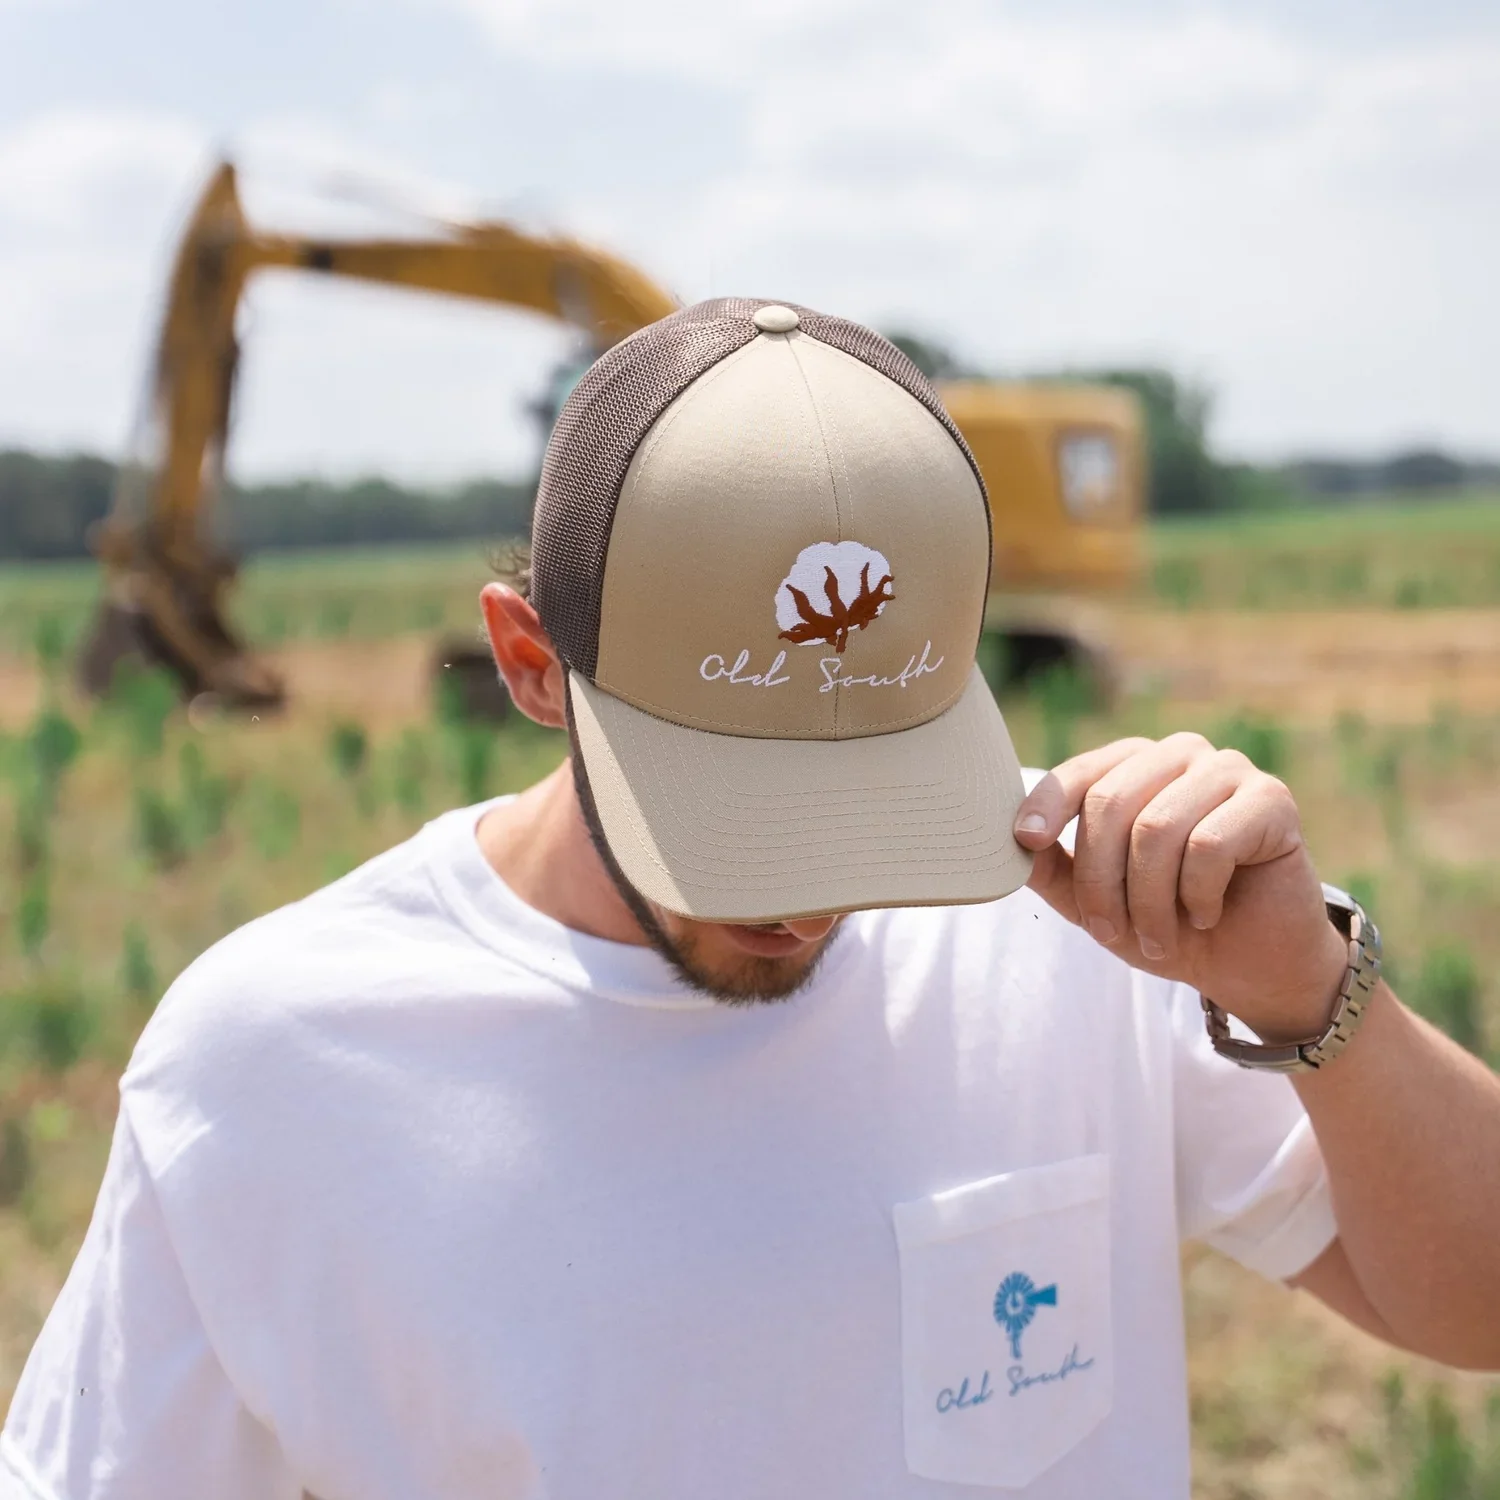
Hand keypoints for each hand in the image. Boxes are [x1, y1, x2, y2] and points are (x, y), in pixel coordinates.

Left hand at [1013, 734, 1349, 1042]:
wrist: (1250, 962)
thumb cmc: (1168, 921)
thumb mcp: (1095, 901)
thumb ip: (1052, 867)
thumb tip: (1006, 841)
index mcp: (1134, 766)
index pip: (1078, 774)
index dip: (1046, 806)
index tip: (1024, 841)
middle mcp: (1179, 755)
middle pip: (1111, 802)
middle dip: (1101, 880)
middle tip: (1107, 931)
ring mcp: (1228, 769)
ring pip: (1157, 828)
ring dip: (1148, 900)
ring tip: (1157, 938)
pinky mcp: (1271, 798)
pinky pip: (1209, 843)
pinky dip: (1197, 894)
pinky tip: (1206, 914)